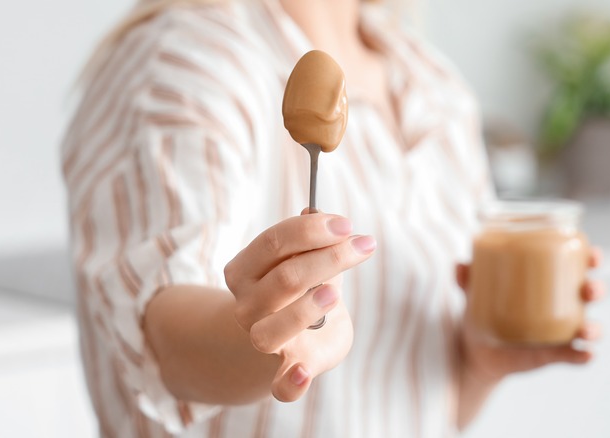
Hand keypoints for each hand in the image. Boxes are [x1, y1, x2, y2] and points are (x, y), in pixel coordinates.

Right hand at [224, 209, 375, 401]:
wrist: (287, 342)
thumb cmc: (300, 293)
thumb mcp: (304, 262)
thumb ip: (309, 241)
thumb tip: (315, 207)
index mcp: (244, 271)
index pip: (273, 242)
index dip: (310, 230)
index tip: (347, 225)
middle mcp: (246, 307)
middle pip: (284, 278)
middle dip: (329, 258)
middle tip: (364, 244)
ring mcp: (262, 342)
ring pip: (272, 329)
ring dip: (304, 309)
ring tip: (334, 293)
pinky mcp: (285, 372)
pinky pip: (280, 386)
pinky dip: (290, 382)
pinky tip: (302, 373)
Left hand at [455, 248, 604, 383]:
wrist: (475, 350)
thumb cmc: (482, 310)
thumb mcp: (473, 293)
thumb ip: (467, 279)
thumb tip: (459, 266)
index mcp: (548, 282)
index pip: (577, 265)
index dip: (591, 258)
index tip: (593, 255)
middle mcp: (561, 305)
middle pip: (590, 292)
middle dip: (596, 288)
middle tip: (588, 290)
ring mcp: (561, 331)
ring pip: (589, 326)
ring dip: (595, 327)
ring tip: (586, 330)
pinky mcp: (554, 354)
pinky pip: (576, 356)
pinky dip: (583, 356)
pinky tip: (585, 355)